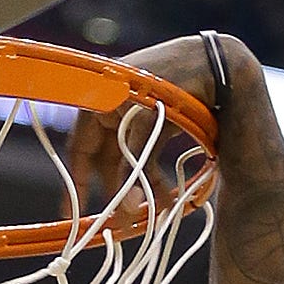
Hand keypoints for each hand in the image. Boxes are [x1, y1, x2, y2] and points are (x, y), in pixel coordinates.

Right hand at [66, 33, 251, 209]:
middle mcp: (113, 109)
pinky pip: (149, 154)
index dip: (78, 181)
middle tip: (121, 221)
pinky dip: (155, 175)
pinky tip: (167, 197)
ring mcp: (135, 116)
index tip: (73, 210)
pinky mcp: (158, 121)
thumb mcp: (145, 122)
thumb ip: (133, 160)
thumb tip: (126, 203)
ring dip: (140, 187)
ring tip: (153, 212)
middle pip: (106, 159)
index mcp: (99, 102)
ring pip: (130, 160)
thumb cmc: (170, 84)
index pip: (80, 149)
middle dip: (116, 190)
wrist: (209, 63)